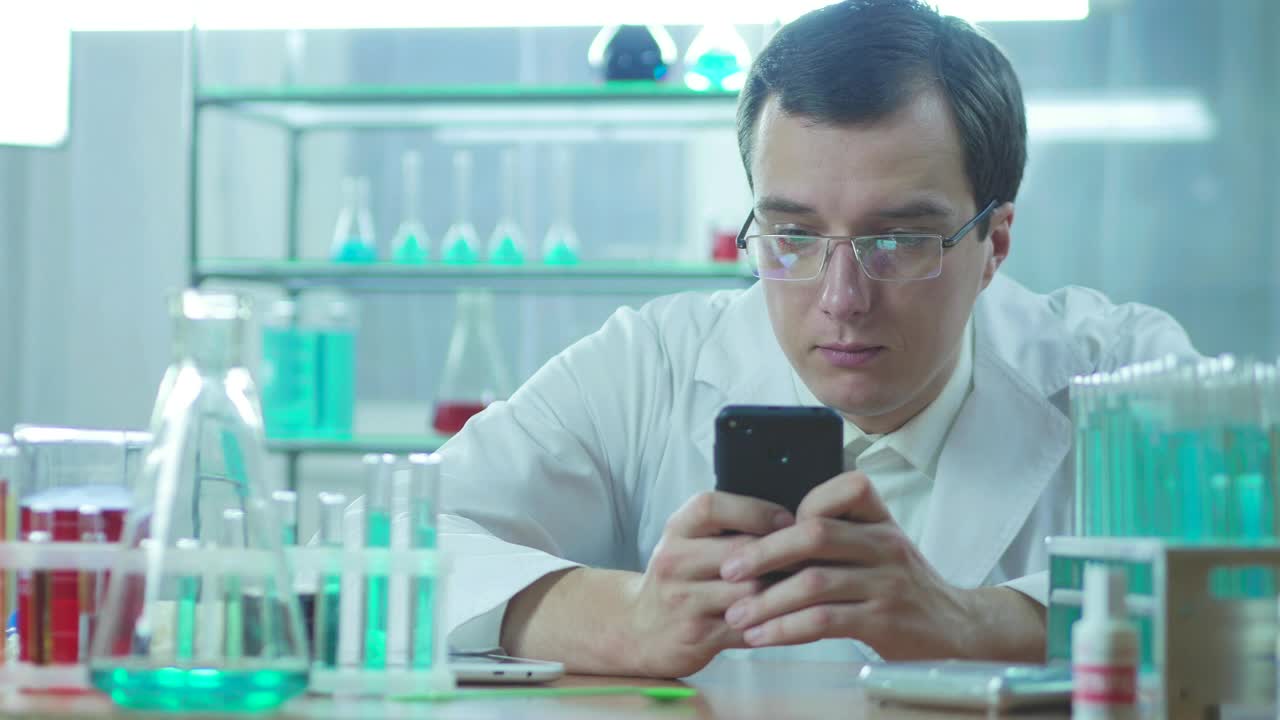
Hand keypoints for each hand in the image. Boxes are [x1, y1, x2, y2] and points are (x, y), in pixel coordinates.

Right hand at [626, 491, 794, 676]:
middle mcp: (674, 562)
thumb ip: (727, 527)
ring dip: (784, 592)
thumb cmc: (681, 577)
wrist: (641, 628)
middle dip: (782, 555)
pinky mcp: (698, 635)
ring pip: (749, 592)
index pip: (712, 508)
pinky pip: (750, 629)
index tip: (788, 520)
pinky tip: (799, 620)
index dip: (755, 511)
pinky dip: (780, 625)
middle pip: (740, 552)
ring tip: (810, 588)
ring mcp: (683, 601)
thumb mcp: (689, 540)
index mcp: (676, 530)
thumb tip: (790, 520)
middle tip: (813, 557)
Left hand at [717, 471, 978, 659]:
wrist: (956, 630)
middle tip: (728, 569)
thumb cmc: (900, 584)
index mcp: (880, 518)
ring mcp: (888, 582)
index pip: (842, 489)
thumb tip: (764, 532)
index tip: (768, 527)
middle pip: (816, 534)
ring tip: (736, 614)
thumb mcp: (878, 545)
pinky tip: (762, 636)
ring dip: (767, 601)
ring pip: (815, 582)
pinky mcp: (885, 622)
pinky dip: (786, 629)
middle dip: (764, 552)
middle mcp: (886, 544)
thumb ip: (837, 533)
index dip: (801, 505)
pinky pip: (825, 621)